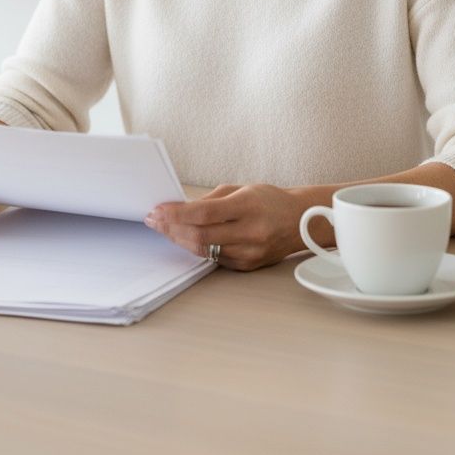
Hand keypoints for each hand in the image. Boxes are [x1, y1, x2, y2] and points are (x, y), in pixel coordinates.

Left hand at [144, 183, 304, 270]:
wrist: (301, 222)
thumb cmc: (270, 200)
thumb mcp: (242, 189)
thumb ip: (211, 199)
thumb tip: (181, 208)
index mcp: (248, 206)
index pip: (204, 213)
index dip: (176, 214)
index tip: (158, 210)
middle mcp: (250, 232)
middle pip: (200, 236)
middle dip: (171, 229)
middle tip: (154, 221)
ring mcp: (250, 252)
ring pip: (204, 250)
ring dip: (180, 239)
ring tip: (165, 229)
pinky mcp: (248, 266)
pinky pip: (215, 258)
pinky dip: (197, 248)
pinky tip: (185, 238)